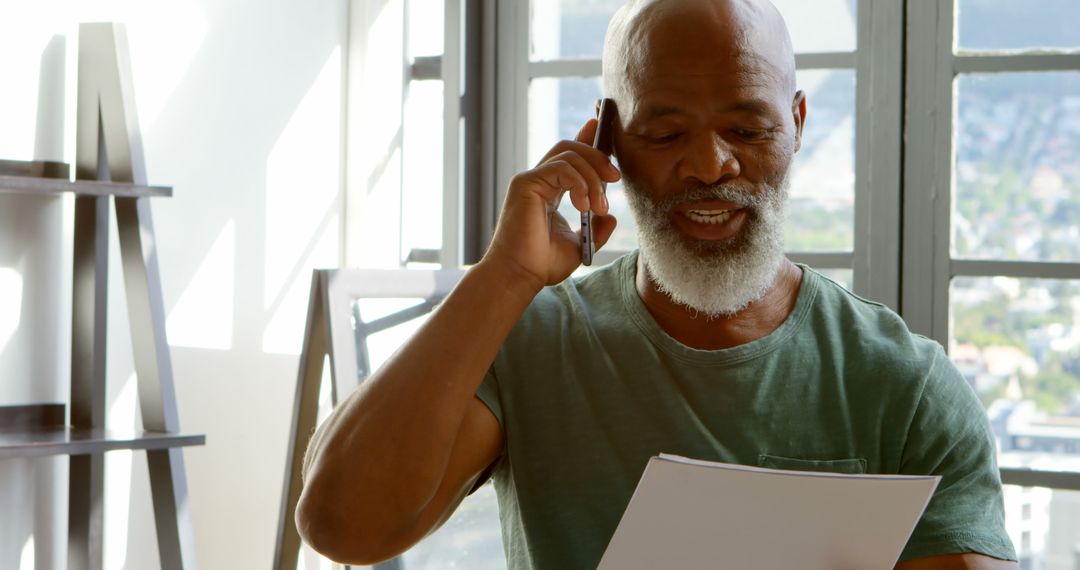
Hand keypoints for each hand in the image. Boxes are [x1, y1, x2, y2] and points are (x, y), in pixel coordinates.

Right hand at [482, 118, 620, 289]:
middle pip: (571, 148)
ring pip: (568, 154)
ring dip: (593, 177)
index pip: (569, 157)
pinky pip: (560, 167)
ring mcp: (529, 180)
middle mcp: (537, 181)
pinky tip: (584, 206)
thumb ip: (595, 229)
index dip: (587, 140)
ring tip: (600, 207)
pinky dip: (579, 183)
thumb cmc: (541, 264)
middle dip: (598, 157)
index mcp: (548, 191)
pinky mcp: (525, 184)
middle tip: (615, 179)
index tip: (605, 135)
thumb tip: (611, 217)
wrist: (519, 276)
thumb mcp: (579, 245)